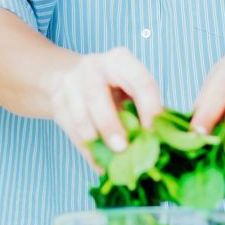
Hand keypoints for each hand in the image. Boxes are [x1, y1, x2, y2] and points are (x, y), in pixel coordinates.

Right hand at [46, 46, 163, 162]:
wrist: (72, 77)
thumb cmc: (113, 86)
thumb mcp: (131, 87)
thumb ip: (146, 109)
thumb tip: (166, 138)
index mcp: (120, 60)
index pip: (138, 80)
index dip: (148, 106)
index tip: (153, 131)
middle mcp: (93, 67)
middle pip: (96, 93)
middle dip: (109, 123)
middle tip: (122, 148)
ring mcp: (71, 83)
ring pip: (79, 113)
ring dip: (94, 139)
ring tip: (109, 159)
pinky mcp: (58, 103)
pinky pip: (71, 131)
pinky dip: (87, 151)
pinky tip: (100, 164)